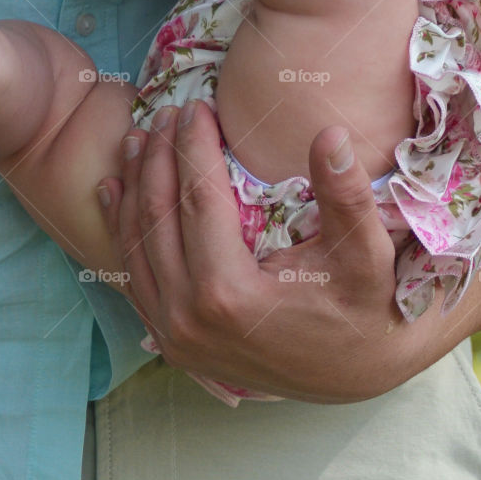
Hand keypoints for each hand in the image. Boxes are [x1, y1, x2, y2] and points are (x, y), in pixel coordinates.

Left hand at [97, 100, 455, 401]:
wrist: (359, 373)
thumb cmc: (365, 307)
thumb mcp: (366, 254)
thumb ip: (346, 196)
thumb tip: (331, 133)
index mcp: (229, 295)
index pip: (198, 199)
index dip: (194, 146)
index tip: (197, 106)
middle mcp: (188, 319)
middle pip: (159, 217)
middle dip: (158, 157)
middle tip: (165, 111)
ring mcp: (174, 336)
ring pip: (136, 245)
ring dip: (134, 186)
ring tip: (136, 137)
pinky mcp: (172, 343)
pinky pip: (133, 278)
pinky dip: (121, 231)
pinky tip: (114, 193)